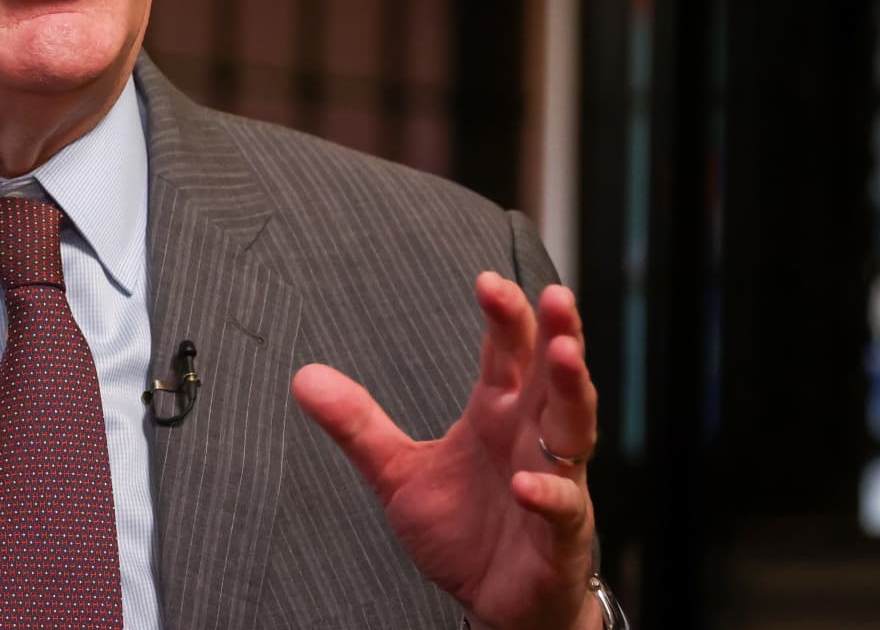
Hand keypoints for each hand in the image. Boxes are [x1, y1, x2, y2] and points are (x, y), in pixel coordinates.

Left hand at [291, 272, 600, 629]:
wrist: (494, 604)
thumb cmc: (462, 531)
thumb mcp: (398, 474)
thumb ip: (358, 426)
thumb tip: (304, 376)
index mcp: (498, 415)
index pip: (508, 354)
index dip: (504, 317)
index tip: (486, 283)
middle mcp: (532, 439)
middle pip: (552, 377)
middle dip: (557, 335)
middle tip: (555, 295)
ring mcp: (554, 482)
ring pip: (575, 428)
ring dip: (574, 391)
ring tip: (564, 355)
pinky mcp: (560, 534)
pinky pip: (563, 507)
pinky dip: (548, 493)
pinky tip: (526, 482)